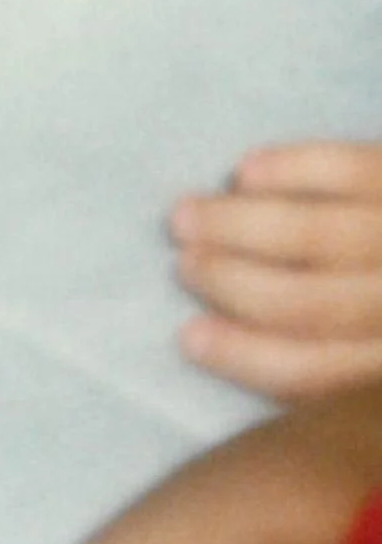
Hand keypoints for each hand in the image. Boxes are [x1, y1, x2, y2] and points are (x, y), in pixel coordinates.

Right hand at [172, 142, 381, 399]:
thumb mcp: (374, 369)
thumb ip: (336, 363)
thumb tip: (242, 347)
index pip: (317, 375)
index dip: (246, 357)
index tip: (188, 336)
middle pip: (306, 302)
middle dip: (230, 283)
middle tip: (181, 264)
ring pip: (314, 235)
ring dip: (237, 225)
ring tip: (184, 215)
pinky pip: (346, 168)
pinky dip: (290, 169)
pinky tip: (245, 170)